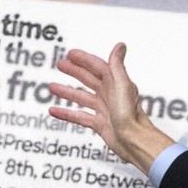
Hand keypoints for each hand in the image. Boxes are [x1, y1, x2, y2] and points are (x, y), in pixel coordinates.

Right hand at [48, 43, 174, 174]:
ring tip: (52, 87)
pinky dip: (66, 113)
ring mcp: (104, 110)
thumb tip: (120, 45)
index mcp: (116, 83)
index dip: (84, 59)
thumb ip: (117, 66)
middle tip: (60, 65)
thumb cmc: (131, 115)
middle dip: (74, 72)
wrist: (134, 141)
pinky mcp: (99, 124)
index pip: (98, 66)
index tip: (71, 54)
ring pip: (82, 98)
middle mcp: (110, 95)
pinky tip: (55, 111)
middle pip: (88, 79)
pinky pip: (79, 116)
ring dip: (67, 92)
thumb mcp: (122, 86)